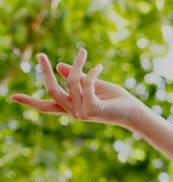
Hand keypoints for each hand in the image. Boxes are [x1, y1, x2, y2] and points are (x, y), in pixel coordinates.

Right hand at [9, 49, 142, 127]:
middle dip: (45, 73)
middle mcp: (74, 112)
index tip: (12, 96)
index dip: (29, 101)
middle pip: (51, 91)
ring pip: (71, 82)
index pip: (46, 106)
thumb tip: (59, 66)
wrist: (134, 111)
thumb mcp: (92, 85)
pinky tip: (99, 66)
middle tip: (40, 55)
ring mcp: (82, 113)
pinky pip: (86, 85)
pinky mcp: (93, 110)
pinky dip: (91, 73)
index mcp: (71, 107)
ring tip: (83, 52)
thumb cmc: (115, 99)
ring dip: (78, 64)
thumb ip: (76, 78)